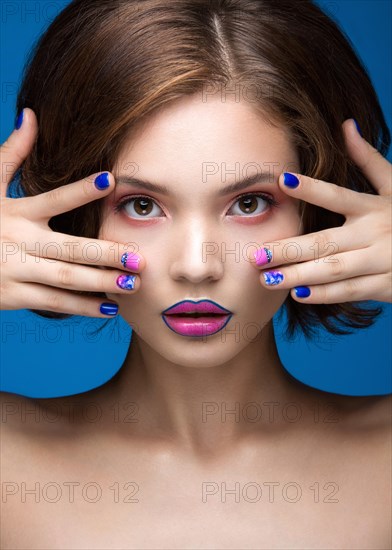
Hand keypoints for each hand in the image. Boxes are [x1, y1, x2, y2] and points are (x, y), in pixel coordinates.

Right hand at [0, 108, 145, 316]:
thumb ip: (10, 155)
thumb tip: (30, 116)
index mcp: (16, 212)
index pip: (54, 199)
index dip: (81, 189)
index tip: (111, 180)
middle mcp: (18, 241)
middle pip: (70, 248)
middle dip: (107, 254)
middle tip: (139, 258)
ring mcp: (15, 270)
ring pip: (66, 278)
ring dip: (101, 282)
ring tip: (132, 284)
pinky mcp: (12, 295)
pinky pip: (53, 302)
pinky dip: (81, 306)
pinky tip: (108, 306)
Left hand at [252, 118, 391, 303]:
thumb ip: (369, 160)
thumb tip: (346, 126)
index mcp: (374, 207)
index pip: (338, 195)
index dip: (311, 187)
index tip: (282, 179)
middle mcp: (376, 233)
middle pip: (325, 241)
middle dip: (289, 250)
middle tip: (256, 255)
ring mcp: (381, 261)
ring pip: (333, 269)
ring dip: (299, 275)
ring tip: (267, 279)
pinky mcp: (385, 285)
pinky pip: (350, 290)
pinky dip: (324, 294)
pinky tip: (298, 294)